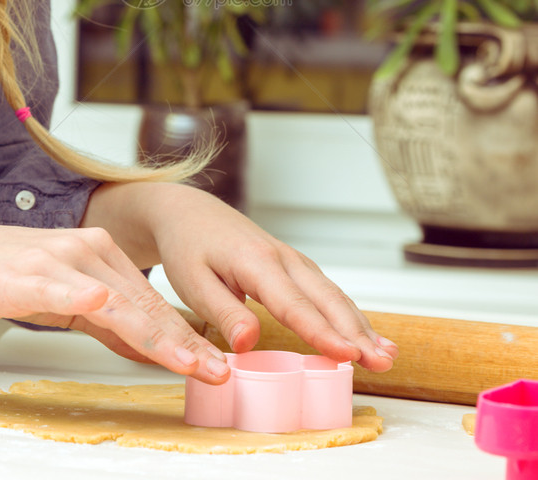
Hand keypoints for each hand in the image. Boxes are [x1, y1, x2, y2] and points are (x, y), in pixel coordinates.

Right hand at [0, 223, 229, 381]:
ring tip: (185, 360)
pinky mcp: (26, 274)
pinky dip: (85, 295)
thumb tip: (146, 347)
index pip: (152, 302)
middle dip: (183, 342)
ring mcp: (59, 260)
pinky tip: (102, 303)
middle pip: (144, 304)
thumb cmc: (0, 279)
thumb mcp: (63, 300)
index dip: (184, 335)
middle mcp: (87, 251)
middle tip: (217, 371)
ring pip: (117, 302)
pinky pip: (62, 287)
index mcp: (99, 253)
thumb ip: (105, 320)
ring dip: (154, 334)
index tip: (214, 363)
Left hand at [88, 183, 397, 372]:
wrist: (188, 212)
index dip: (322, 332)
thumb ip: (223, 312)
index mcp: (256, 262)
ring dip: (361, 325)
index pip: (293, 304)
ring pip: (332, 295)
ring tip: (387, 356)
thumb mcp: (192, 282)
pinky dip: (349, 315)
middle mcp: (282, 258)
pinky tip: (366, 336)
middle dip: (357, 332)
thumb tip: (248, 345)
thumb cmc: (188, 247)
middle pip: (325, 299)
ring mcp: (292, 260)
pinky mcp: (294, 267)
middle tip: (383, 363)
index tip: (348, 355)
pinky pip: (326, 292)